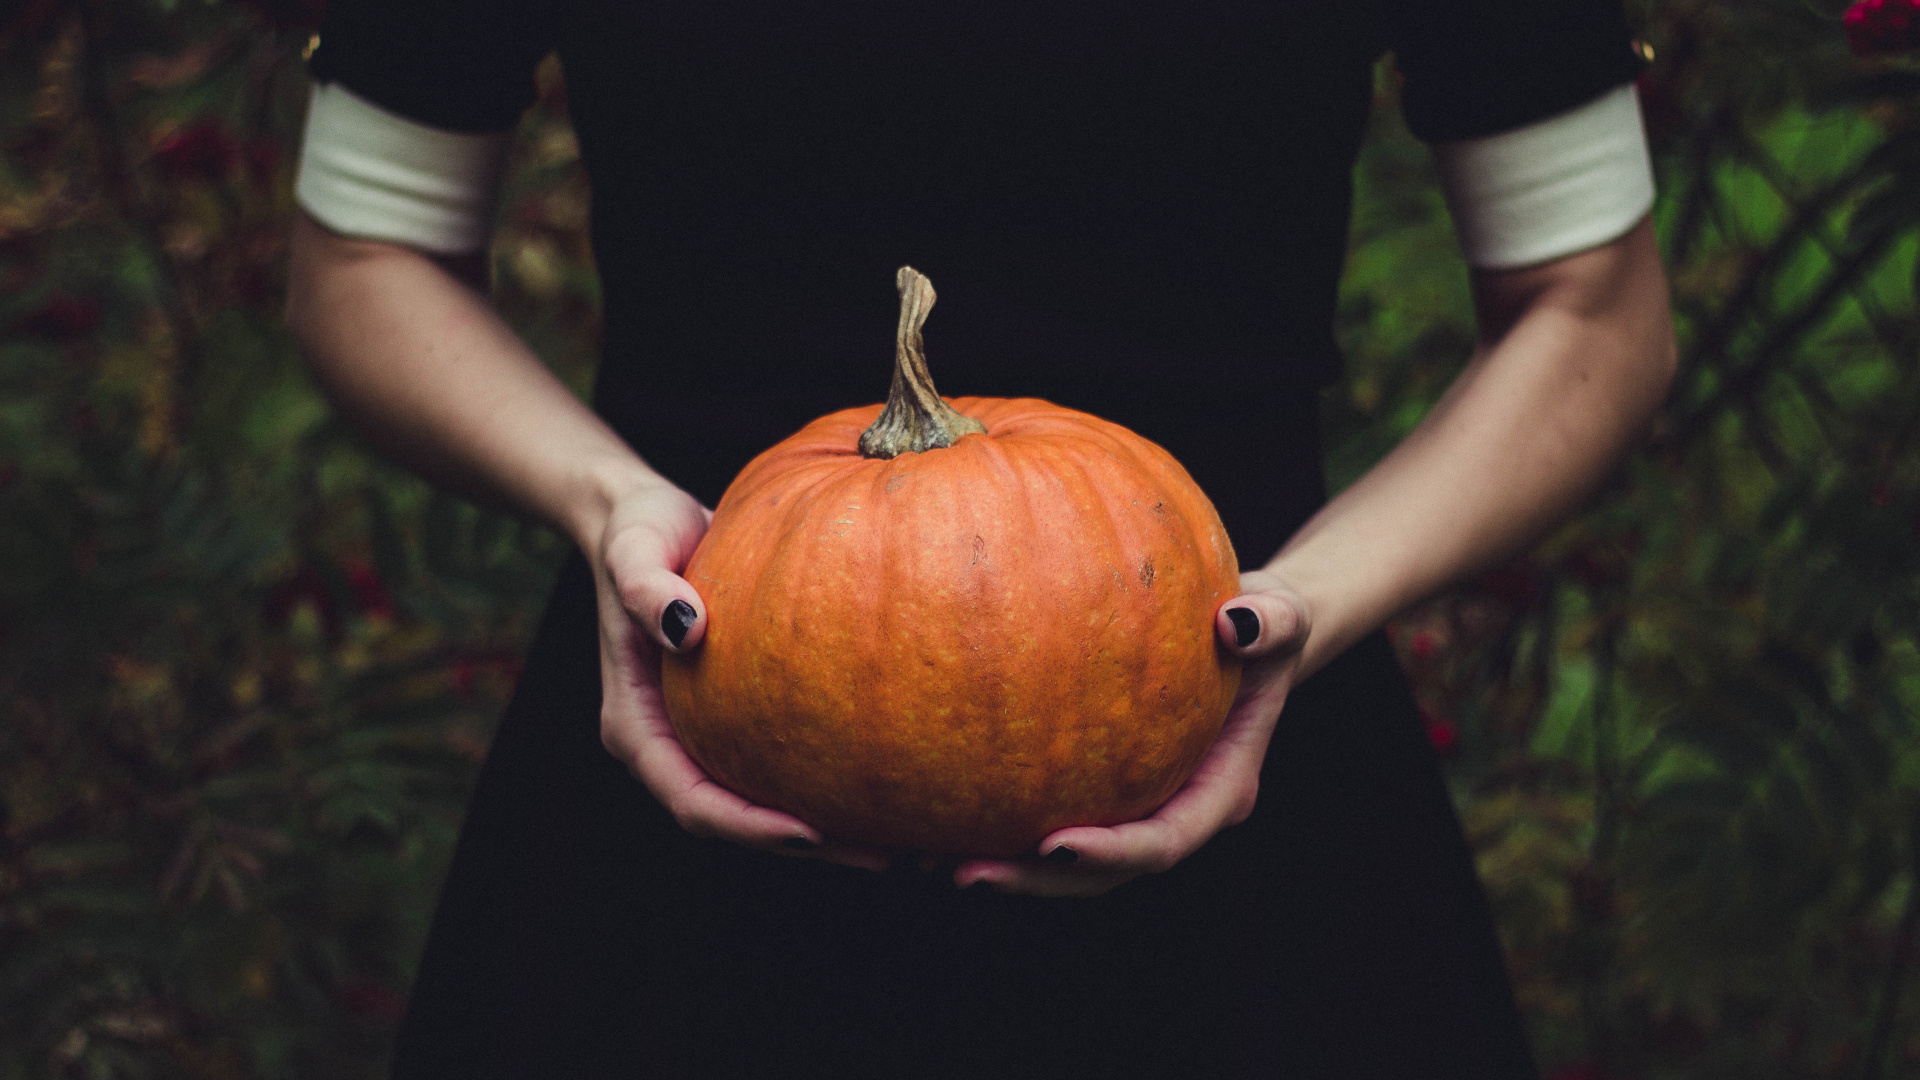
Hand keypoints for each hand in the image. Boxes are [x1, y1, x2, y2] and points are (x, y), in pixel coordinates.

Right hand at [589, 477, 889, 871]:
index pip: (693, 801)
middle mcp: (672, 744)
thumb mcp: (634, 550)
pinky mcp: (741, 717)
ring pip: (767, 802)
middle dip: (809, 846)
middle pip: (738, 821)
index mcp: (637, 728)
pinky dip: (833, 778)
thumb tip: (687, 628)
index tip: (810, 832)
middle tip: (887, 856)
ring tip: (907, 836)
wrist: (647, 518)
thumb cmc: (638, 531)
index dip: (748, 827)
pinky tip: (895, 776)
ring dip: (831, 828)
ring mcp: (706, 735)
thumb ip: (646, 588)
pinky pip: (787, 762)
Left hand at [951, 568, 1310, 896]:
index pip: (1165, 841)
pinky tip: (930, 812)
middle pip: (1103, 874)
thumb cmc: (1262, 621)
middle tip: (966, 874)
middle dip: (1036, 881)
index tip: (1055, 846)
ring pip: (1065, 860)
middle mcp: (1172, 811)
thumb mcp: (1282, 613)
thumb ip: (1272, 621)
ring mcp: (1132, 805)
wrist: (1243, 632)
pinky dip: (994, 820)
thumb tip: (1237, 623)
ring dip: (1004, 866)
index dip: (1112, 855)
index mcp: (1219, 790)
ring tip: (929, 860)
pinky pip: (1042, 812)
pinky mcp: (1096, 787)